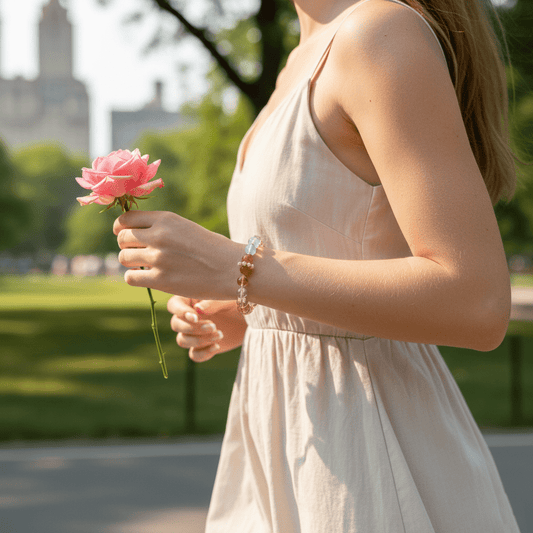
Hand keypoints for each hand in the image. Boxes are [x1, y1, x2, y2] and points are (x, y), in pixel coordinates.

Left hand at [113, 211, 240, 298]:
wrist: (232, 268)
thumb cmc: (213, 249)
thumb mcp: (186, 228)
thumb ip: (162, 228)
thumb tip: (135, 234)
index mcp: (166, 219)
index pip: (126, 219)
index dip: (122, 228)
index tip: (125, 235)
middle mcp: (159, 236)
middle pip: (122, 239)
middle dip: (127, 246)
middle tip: (138, 253)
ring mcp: (158, 258)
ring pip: (123, 257)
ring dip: (131, 263)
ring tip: (146, 266)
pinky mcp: (160, 280)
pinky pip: (130, 277)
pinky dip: (135, 278)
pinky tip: (148, 278)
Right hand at [167, 295, 247, 361]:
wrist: (252, 319)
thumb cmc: (239, 303)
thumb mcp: (228, 299)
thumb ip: (213, 302)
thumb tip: (198, 308)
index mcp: (191, 299)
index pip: (174, 305)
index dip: (180, 312)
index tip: (194, 316)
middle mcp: (189, 316)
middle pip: (175, 324)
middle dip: (192, 328)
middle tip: (213, 326)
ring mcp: (195, 333)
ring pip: (182, 340)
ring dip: (198, 340)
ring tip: (220, 334)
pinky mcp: (203, 347)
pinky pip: (194, 355)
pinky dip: (203, 353)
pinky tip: (217, 346)